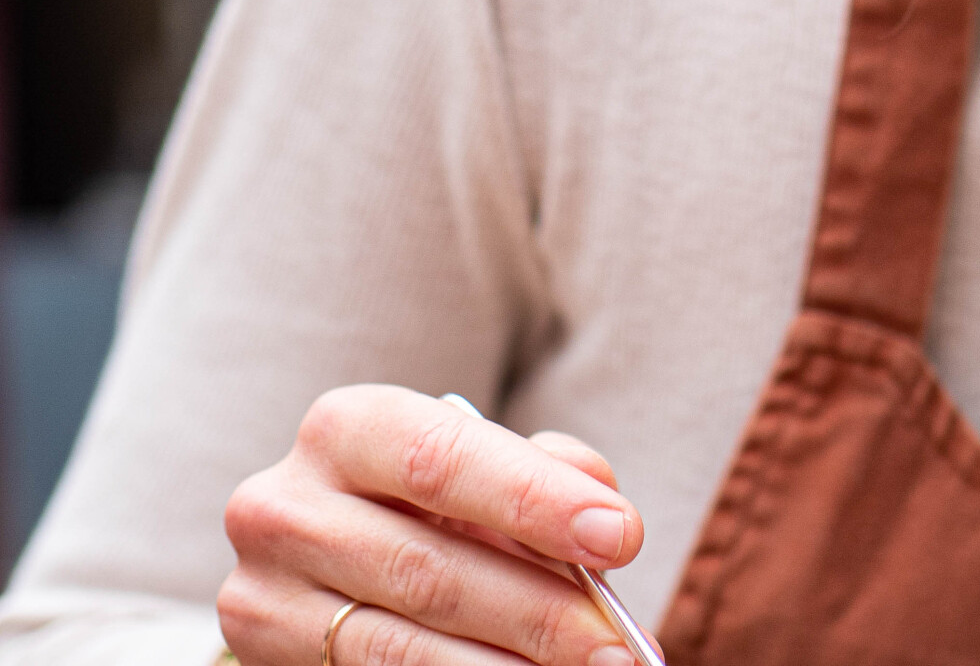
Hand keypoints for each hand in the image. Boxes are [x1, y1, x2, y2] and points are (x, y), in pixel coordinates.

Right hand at [219, 385, 647, 665]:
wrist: (335, 565)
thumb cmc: (436, 505)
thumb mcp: (483, 470)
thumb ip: (543, 473)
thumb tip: (605, 513)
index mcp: (346, 431)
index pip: (442, 460)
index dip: (535, 500)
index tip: (622, 537)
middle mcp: (285, 508)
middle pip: (429, 570)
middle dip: (543, 613)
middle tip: (620, 646)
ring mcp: (263, 594)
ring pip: (400, 648)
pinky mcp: (263, 658)